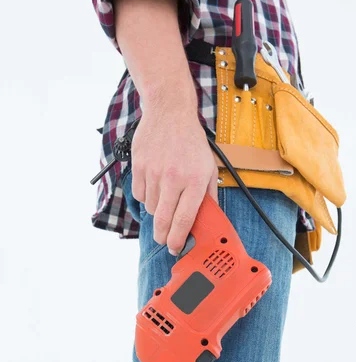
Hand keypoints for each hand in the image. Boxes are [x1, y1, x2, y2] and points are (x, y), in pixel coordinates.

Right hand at [131, 106, 217, 254]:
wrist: (169, 112)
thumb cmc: (191, 142)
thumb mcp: (208, 167)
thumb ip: (208, 194)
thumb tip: (207, 218)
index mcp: (194, 180)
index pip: (184, 219)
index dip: (179, 239)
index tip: (176, 249)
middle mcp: (173, 178)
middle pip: (164, 220)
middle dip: (164, 236)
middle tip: (165, 240)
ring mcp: (154, 172)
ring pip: (152, 208)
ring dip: (158, 211)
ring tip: (165, 199)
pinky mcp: (139, 167)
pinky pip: (140, 195)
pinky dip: (146, 197)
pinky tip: (154, 187)